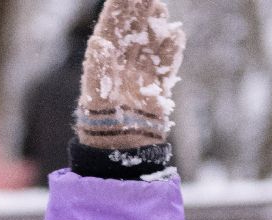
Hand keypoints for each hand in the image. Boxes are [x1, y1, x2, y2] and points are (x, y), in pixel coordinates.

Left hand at [75, 0, 185, 150]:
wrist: (120, 154)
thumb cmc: (100, 127)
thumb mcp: (95, 99)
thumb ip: (98, 70)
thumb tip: (98, 42)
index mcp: (103, 65)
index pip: (111, 31)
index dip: (117, 11)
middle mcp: (122, 67)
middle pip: (133, 32)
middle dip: (139, 11)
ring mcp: (141, 77)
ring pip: (151, 45)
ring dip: (156, 26)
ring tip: (159, 6)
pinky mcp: (157, 90)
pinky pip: (166, 66)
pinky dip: (171, 52)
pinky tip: (176, 35)